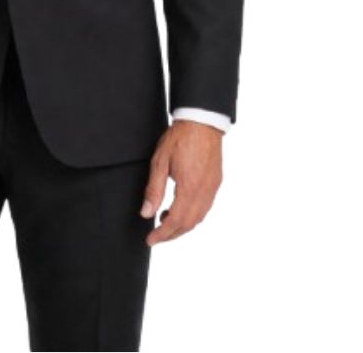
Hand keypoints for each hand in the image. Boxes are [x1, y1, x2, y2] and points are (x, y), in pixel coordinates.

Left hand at [140, 120, 222, 245]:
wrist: (202, 122)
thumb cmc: (180, 138)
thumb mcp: (159, 162)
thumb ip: (154, 190)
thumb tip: (146, 213)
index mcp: (189, 188)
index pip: (175, 221)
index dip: (162, 234)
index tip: (150, 240)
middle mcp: (204, 192)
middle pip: (188, 224)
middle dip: (172, 234)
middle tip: (156, 236)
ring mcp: (212, 188)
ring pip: (198, 218)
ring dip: (182, 225)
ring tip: (164, 221)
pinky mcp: (215, 182)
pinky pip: (205, 207)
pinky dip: (192, 215)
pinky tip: (180, 208)